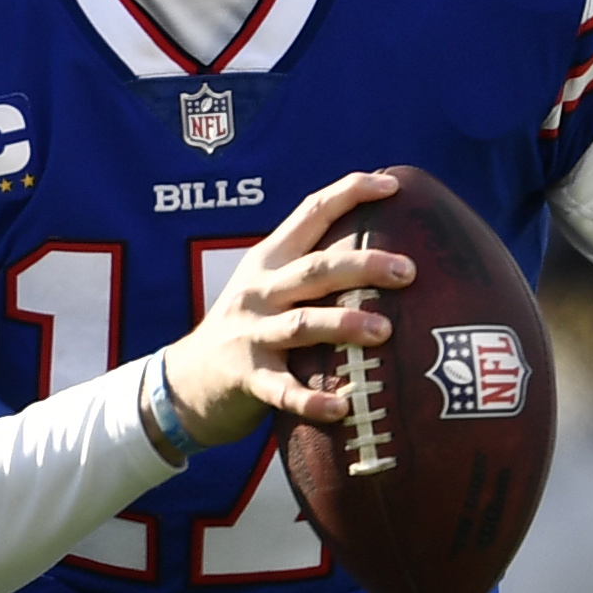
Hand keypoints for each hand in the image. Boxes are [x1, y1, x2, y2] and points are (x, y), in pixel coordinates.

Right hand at [154, 170, 414, 446]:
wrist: (184, 380)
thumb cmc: (247, 329)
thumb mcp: (268, 287)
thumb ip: (311, 270)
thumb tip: (384, 254)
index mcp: (269, 261)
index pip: (310, 213)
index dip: (349, 193)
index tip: (391, 185)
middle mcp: (260, 291)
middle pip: (315, 270)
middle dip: (363, 266)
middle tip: (408, 271)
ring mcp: (251, 333)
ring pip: (301, 324)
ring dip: (344, 324)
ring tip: (385, 331)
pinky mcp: (246, 378)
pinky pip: (282, 389)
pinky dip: (311, 398)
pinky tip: (341, 407)